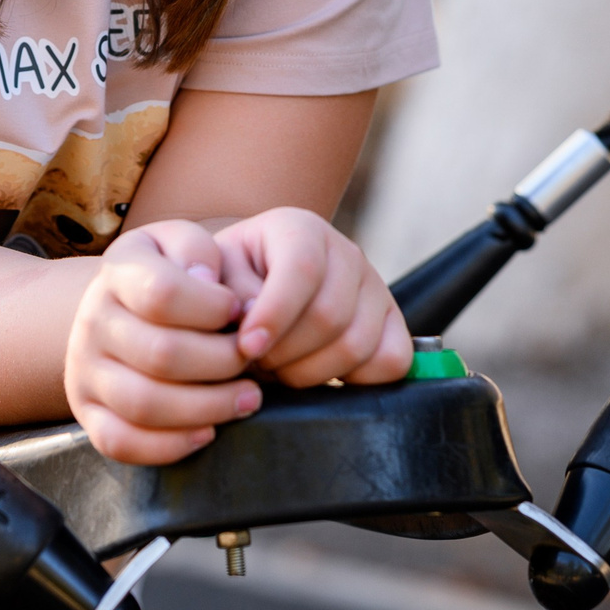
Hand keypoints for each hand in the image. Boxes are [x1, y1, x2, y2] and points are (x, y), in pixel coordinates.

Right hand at [64, 220, 262, 464]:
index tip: (240, 310)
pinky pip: (120, 442)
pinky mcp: (87, 413)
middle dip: (223, 362)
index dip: (212, 307)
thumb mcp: (178, 243)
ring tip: (247, 399)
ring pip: (144, 403)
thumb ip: (196, 251)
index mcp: (117, 272)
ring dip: (208, 407)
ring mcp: (85, 370)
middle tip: (253, 361)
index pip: (162, 293)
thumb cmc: (167, 275)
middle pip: (161, 354)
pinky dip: (169, 446)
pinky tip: (208, 432)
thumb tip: (206, 281)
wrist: (116, 308)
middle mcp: (92, 320)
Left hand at [211, 207, 411, 389]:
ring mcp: (376, 287)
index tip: (246, 348)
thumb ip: (226, 291)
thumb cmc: (230, 280)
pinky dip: (355, 380)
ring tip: (279, 369)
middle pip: (329, 315)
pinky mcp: (394, 322)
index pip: (302, 269)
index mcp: (300, 228)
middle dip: (286, 353)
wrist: (258, 283)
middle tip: (256, 362)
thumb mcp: (216, 273)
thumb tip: (251, 324)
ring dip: (310, 372)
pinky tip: (318, 373)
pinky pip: (391, 361)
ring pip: (357, 344)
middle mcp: (346, 252)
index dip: (275, 315)